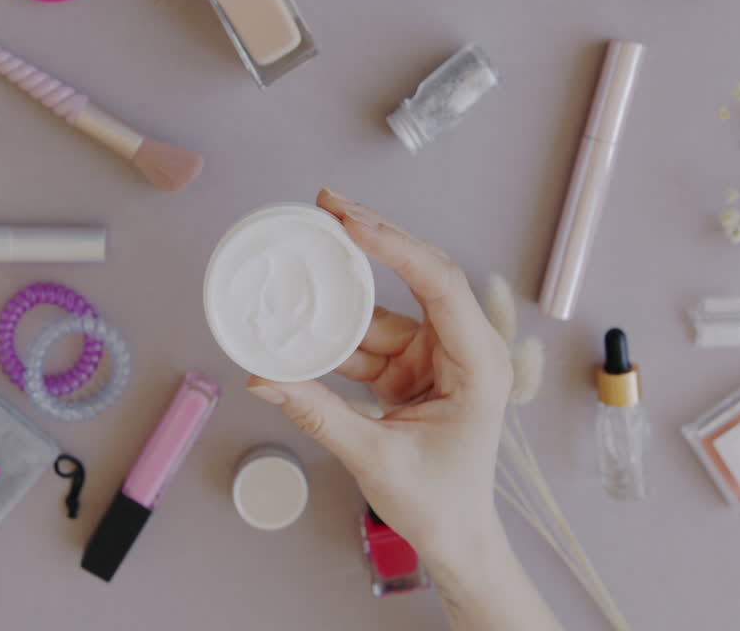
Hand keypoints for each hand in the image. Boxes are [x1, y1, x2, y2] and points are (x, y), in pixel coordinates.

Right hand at [247, 188, 510, 559]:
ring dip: (346, 282)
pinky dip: (336, 328)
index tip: (349, 221)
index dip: (395, 245)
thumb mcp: (375, 459)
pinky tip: (303, 313)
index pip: (440, 284)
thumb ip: (318, 414)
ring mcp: (437, 356)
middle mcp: (463, 348)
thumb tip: (261, 378)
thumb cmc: (439, 504)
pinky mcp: (413, 368)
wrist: (457, 537)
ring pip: (389, 302)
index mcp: (478, 363)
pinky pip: (370, 336)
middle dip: (373, 236)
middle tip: (327, 202)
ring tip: (304, 246)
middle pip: (421, 272)